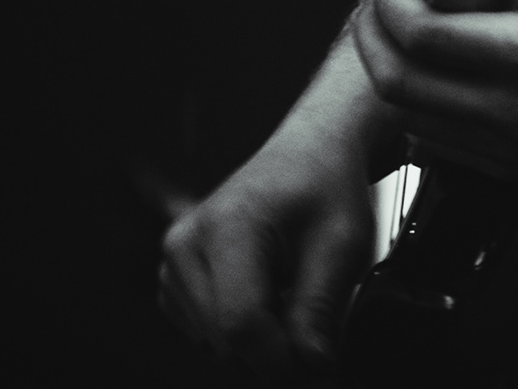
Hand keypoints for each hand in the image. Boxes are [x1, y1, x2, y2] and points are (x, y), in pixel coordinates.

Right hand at [159, 119, 381, 374]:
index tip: (317, 370)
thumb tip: (310, 367)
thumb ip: (321, 305)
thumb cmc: (326, 183)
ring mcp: (174, 262)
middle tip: (317, 340)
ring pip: (213, 342)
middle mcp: (187, 243)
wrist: (309, 150)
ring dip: (259, 341)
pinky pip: (205, 333)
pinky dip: (240, 330)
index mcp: (229, 224)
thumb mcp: (343, 239)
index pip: (241, 321)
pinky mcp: (174, 280)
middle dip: (275, 353)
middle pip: (224, 338)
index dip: (281, 359)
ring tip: (294, 297)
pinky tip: (269, 296)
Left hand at [355, 0, 517, 178]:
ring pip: (409, 120)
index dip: (393, 4)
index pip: (426, 37)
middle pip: (399, 84)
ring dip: (391, 77)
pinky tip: (433, 80)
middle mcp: (512, 108)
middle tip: (381, 5)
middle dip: (373, 40)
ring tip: (401, 37)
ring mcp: (509, 144)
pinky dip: (417, 113)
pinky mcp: (513, 165)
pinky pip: (437, 148)